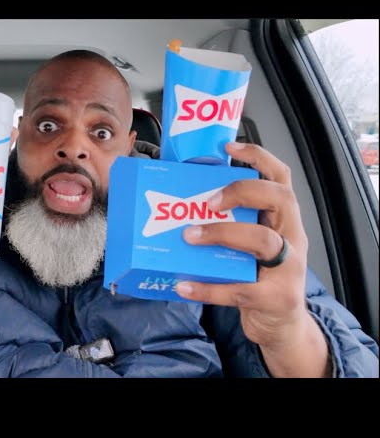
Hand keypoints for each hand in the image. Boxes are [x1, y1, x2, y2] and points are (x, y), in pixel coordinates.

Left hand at [174, 142, 330, 376]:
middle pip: (279, 199)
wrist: (281, 326)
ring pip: (262, 241)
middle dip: (242, 192)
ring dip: (221, 234)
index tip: (230, 146)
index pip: (282, 178)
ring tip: (188, 236)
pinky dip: (208, 288)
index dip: (260, 157)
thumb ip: (233, 226)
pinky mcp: (275, 298)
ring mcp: (288, 269)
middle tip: (209, 201)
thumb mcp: (253, 247)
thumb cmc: (259, 278)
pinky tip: (184, 286)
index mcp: (283, 221)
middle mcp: (292, 239)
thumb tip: (182, 205)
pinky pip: (239, 289)